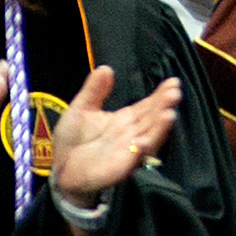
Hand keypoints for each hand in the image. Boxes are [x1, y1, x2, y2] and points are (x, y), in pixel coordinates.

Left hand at [49, 59, 186, 212]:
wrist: (61, 167)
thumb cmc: (73, 138)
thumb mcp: (81, 109)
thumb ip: (94, 90)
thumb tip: (107, 68)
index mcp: (124, 120)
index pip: (146, 106)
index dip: (159, 95)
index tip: (173, 82)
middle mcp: (131, 134)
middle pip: (151, 119)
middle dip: (164, 106)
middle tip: (175, 92)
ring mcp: (128, 150)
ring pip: (149, 137)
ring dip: (159, 127)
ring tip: (169, 113)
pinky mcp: (121, 167)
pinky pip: (133, 158)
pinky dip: (140, 150)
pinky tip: (144, 141)